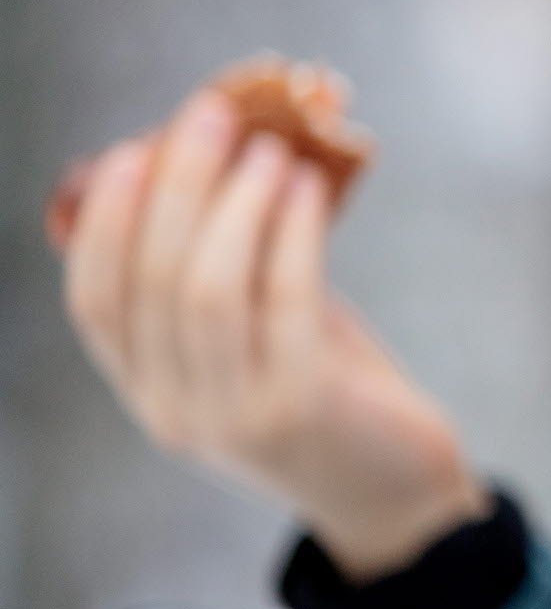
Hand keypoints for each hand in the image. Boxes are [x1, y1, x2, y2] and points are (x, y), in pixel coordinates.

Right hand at [60, 86, 484, 577]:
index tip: (129, 150)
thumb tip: (210, 163)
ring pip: (208, 288)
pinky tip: (308, 187)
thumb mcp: (259, 335)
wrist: (399, 493)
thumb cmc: (330, 392)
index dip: (104, 221)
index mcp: (150, 392)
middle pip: (151, 280)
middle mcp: (176, 409)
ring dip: (236, 202)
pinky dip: (291, 233)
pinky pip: (284, 301)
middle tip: (211, 115)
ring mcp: (234, 414)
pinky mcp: (301, 407)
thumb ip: (227, 274)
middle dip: (177, 185)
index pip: (94, 301)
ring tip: (270, 147)